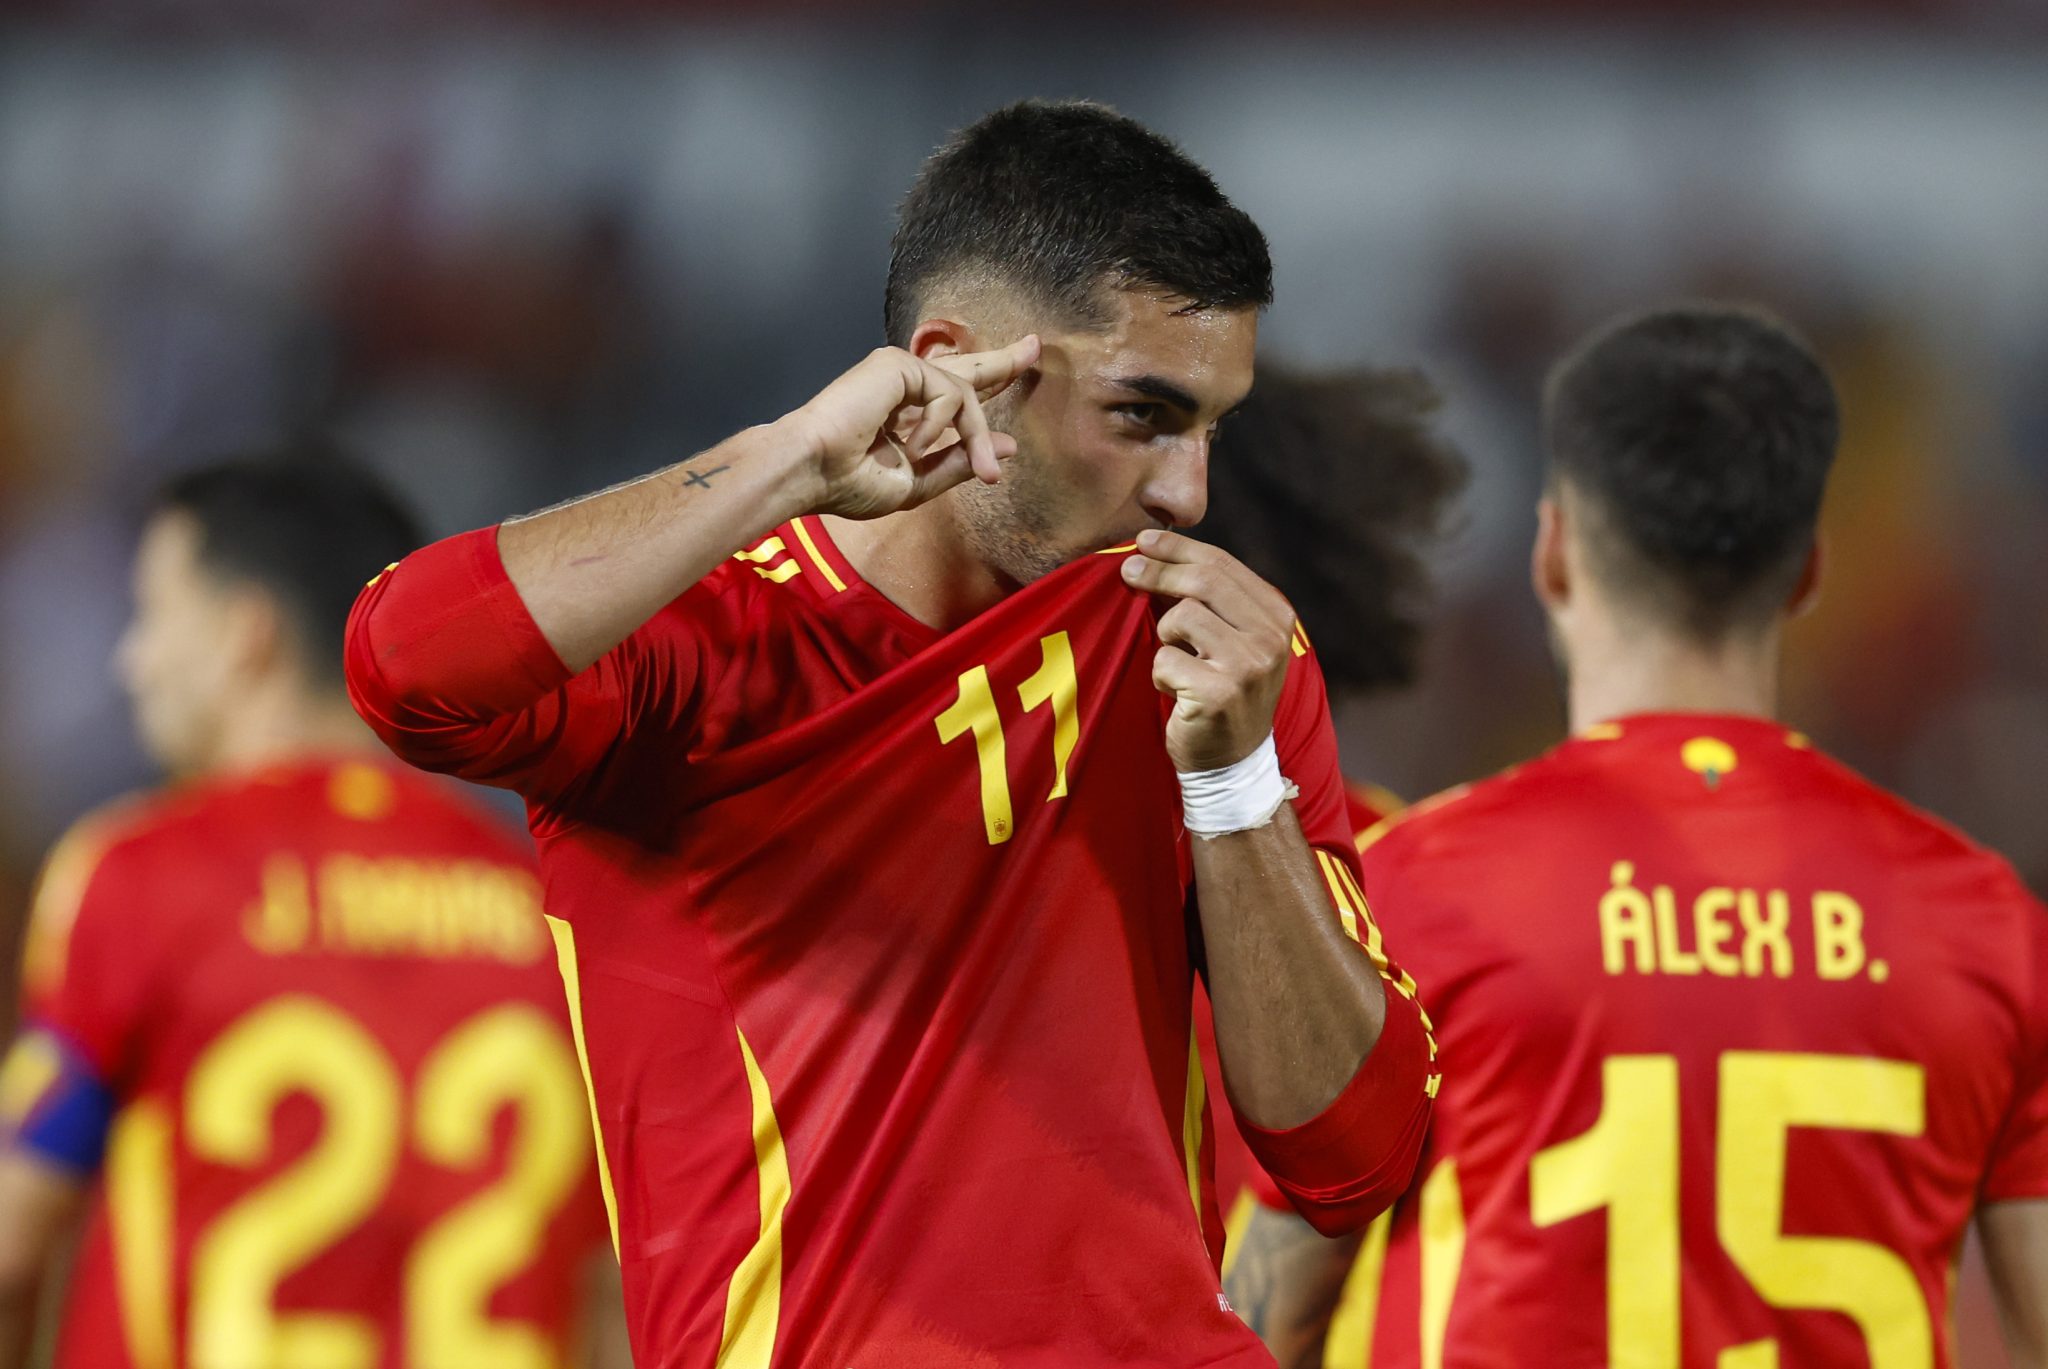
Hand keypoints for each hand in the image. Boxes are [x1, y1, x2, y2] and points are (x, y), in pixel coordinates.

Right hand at [785, 337, 1039, 518]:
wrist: (812, 472)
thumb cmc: (849, 484)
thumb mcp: (917, 481)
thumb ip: (959, 462)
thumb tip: (1007, 446)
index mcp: (906, 415)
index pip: (956, 395)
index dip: (988, 383)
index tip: (1018, 372)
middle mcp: (904, 387)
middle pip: (965, 370)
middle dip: (1002, 362)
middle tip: (1035, 346)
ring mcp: (901, 371)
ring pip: (965, 394)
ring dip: (978, 435)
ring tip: (984, 469)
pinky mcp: (899, 364)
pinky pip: (951, 393)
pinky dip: (944, 423)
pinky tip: (914, 444)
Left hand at [1121, 529, 1295, 772]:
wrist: (1233, 761)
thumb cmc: (1223, 691)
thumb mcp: (1232, 638)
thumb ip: (1211, 599)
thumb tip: (1155, 551)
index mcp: (1277, 616)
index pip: (1222, 564)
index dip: (1178, 548)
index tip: (1145, 541)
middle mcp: (1270, 638)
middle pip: (1203, 581)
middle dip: (1157, 571)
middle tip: (1127, 571)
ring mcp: (1248, 666)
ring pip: (1180, 617)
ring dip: (1164, 637)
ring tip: (1177, 661)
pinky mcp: (1219, 694)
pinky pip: (1164, 660)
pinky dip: (1160, 675)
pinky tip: (1178, 692)